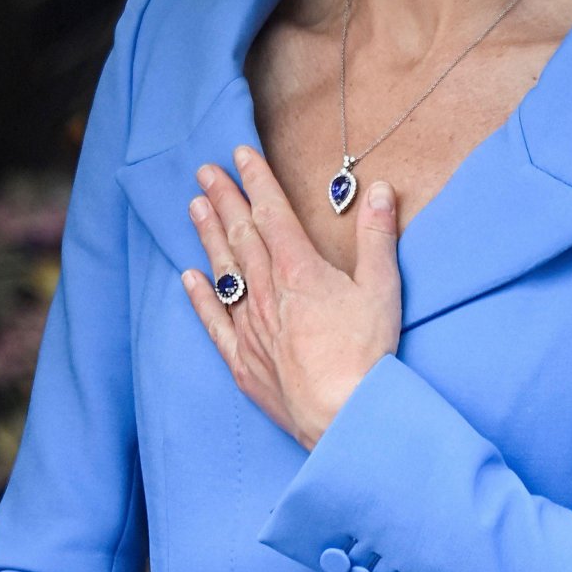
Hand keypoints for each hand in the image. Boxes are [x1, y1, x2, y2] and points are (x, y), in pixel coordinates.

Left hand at [181, 145, 402, 449]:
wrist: (344, 416)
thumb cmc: (366, 354)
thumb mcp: (382, 287)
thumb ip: (377, 236)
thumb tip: (378, 190)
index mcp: (300, 270)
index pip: (272, 213)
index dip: (256, 180)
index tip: (239, 154)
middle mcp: (268, 292)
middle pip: (241, 235)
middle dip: (224, 199)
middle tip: (204, 172)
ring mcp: (251, 327)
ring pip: (224, 270)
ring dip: (208, 236)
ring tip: (194, 207)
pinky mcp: (243, 361)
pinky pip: (215, 322)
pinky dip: (201, 297)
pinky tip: (190, 277)